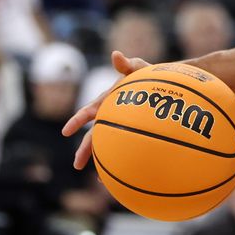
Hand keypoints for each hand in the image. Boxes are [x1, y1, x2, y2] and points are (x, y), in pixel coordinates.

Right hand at [62, 51, 151, 169]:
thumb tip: (116, 54)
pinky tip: (124, 175)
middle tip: (76, 165)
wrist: (168, 85)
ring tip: (99, 180)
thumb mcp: (140, 68)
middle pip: (94, 135)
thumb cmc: (151, 75)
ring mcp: (122, 125)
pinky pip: (125, 149)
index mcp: (107, 101)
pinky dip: (122, 161)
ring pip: (108, 146)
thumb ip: (128, 64)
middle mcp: (110, 115)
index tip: (66, 131)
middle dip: (84, 150)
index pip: (89, 112)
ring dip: (102, 161)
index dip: (77, 121)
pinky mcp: (134, 133)